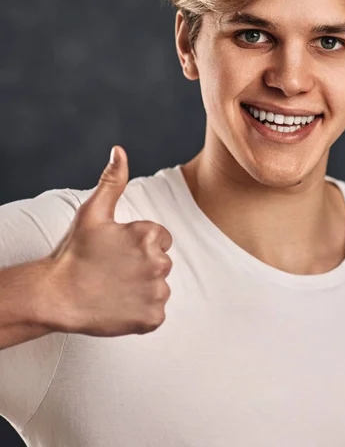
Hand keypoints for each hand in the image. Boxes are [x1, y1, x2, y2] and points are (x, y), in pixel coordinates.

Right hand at [43, 145, 172, 336]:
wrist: (58, 296)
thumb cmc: (76, 253)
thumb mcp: (93, 212)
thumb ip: (113, 181)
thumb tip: (120, 151)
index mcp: (149, 236)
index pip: (160, 239)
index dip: (139, 245)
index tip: (118, 252)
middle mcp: (159, 263)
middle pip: (162, 262)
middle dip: (143, 265)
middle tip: (114, 270)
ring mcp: (156, 293)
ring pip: (159, 287)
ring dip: (143, 288)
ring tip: (115, 287)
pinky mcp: (152, 318)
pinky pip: (155, 312)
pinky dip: (141, 312)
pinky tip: (119, 305)